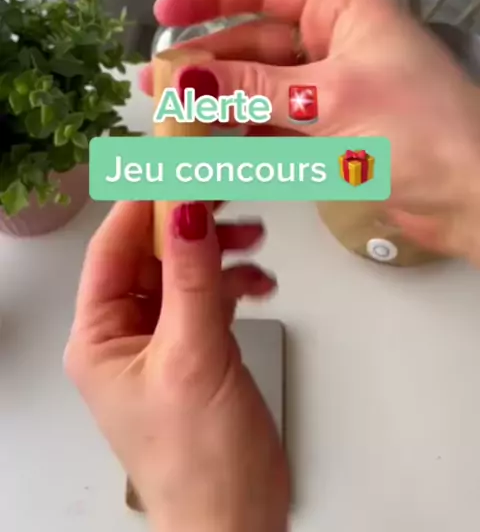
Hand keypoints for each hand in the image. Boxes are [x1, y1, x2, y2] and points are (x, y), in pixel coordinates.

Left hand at [65, 201, 288, 531]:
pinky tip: (260, 284)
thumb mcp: (192, 356)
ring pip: (187, 268)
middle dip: (190, 223)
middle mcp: (127, 332)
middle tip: (224, 188)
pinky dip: (237, 280)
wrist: (238, 519)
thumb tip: (186, 210)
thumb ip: (192, 278)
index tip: (176, 162)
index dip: (144, 201)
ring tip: (253, 239)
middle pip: (153, 252)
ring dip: (220, 250)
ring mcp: (165, 338)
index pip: (114, 247)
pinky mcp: (199, 346)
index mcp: (100, 335)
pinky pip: (213, 293)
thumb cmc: (198, 461)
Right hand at [140, 0, 479, 261]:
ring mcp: (331, 91)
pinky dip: (242, 136)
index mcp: (343, 12)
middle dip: (206, 62)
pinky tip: (210, 145)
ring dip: (219, 102)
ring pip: (259, 88)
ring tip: (174, 118)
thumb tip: (191, 76)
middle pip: (253, 43)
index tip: (167, 12)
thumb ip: (254, 88)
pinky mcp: (330, 133)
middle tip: (160, 84)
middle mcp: (334, 45)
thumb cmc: (430, 131)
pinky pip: (273, 126)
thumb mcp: (330, 99)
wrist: (474, 197)